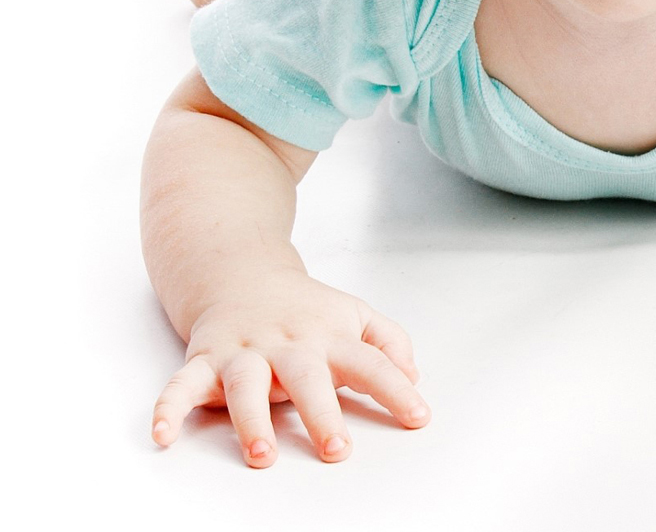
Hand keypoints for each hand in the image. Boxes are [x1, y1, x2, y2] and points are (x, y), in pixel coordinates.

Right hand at [151, 269, 429, 466]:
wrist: (243, 272)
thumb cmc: (305, 308)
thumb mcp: (355, 314)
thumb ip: (389, 343)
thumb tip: (414, 376)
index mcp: (329, 336)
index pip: (370, 362)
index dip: (396, 389)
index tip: (418, 417)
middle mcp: (287, 344)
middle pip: (306, 376)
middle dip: (321, 413)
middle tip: (337, 449)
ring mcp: (244, 351)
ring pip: (246, 385)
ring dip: (252, 420)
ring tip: (262, 455)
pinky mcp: (204, 360)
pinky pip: (181, 385)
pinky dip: (169, 408)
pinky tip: (163, 435)